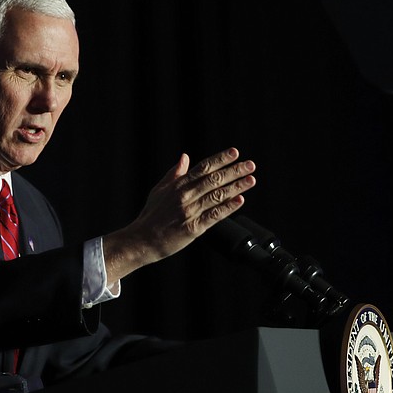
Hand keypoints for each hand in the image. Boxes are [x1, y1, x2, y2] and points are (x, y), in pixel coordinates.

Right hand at [103, 147, 255, 282]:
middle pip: (213, 179)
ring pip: (217, 195)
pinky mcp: (193, 228)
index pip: (202, 168)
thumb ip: (174, 174)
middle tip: (250, 165)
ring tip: (251, 180)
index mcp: (177, 185)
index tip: (235, 153)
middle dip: (234, 171)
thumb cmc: (150, 216)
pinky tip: (240, 201)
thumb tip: (185, 157)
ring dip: (236, 187)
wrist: (141, 240)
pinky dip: (228, 207)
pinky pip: (214, 215)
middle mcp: (184, 196)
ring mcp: (189, 212)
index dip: (220, 159)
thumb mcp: (159, 190)